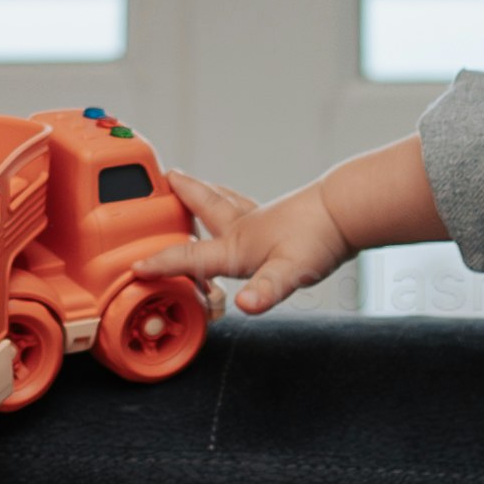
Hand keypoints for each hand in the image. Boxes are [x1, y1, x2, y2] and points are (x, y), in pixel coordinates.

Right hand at [167, 164, 356, 316]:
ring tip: (191, 182)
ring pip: (223, 200)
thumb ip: (266, 290)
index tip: (135, 266)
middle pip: (204, 206)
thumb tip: (246, 305)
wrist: (349, 211)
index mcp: (236, 245)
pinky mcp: (279, 216)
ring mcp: (261, 218)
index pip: (189, 256)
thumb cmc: (320, 240)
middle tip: (164, 177)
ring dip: (204, 192)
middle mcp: (243, 227)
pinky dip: (234, 200)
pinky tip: (243, 208)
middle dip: (182, 194)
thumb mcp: (290, 272)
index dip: (160, 262)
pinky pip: (245, 205)